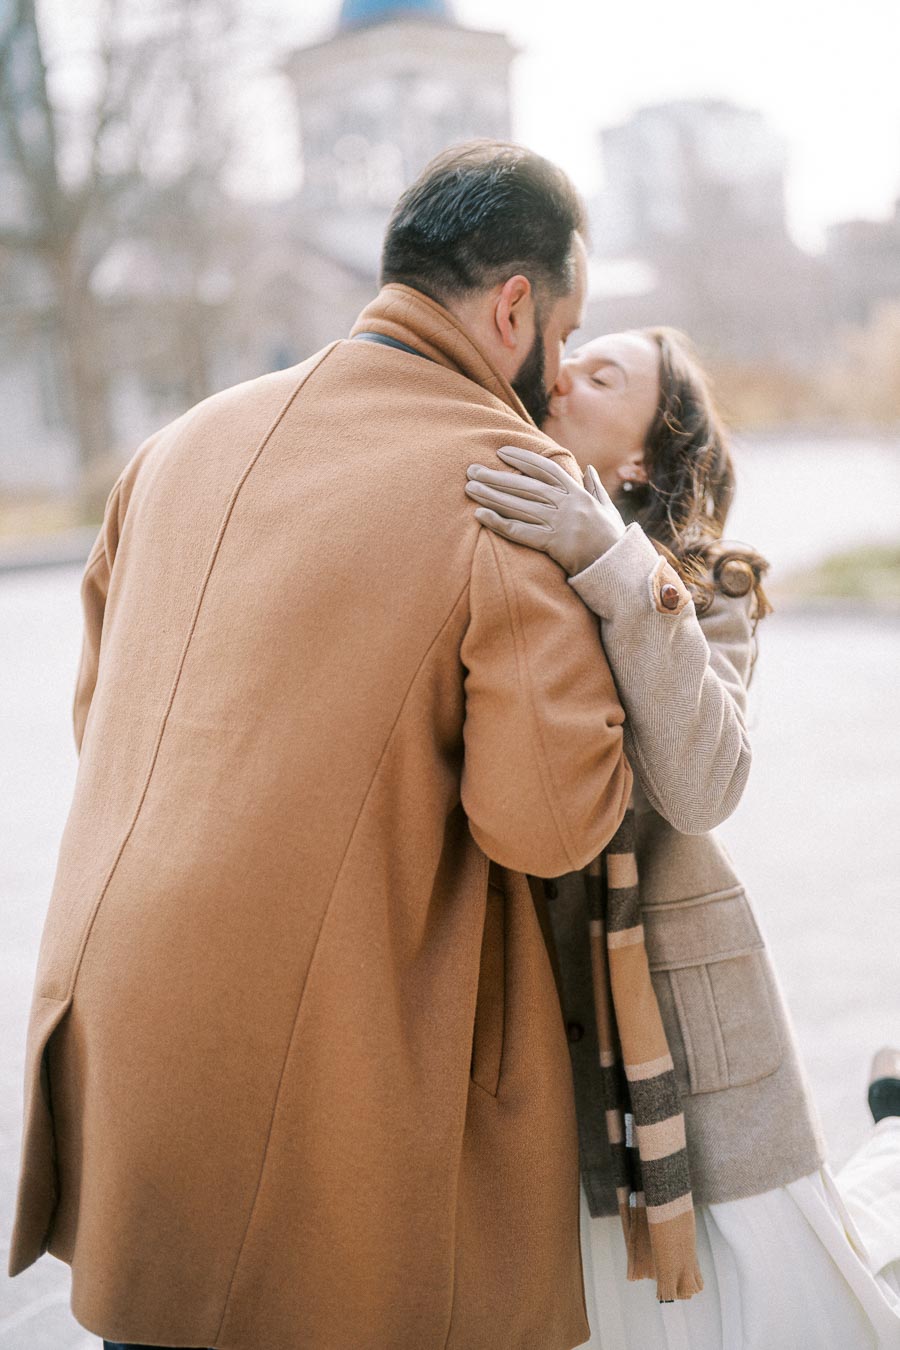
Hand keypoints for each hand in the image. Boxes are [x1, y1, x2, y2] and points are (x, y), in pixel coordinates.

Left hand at [465, 446, 626, 575]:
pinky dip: (498, 523)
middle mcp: (567, 505)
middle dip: (496, 477)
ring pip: (519, 506)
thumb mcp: (607, 509)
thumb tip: (587, 470)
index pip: (545, 469)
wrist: (617, 567)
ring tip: (470, 488)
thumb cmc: (611, 538)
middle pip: (525, 486)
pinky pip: (520, 532)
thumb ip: (594, 488)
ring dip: (492, 496)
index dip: (522, 459)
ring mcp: (559, 524)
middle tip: (471, 470)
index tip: (501, 452)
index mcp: (578, 493)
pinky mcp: (552, 544)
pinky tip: (480, 516)